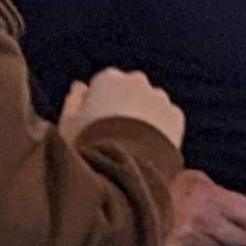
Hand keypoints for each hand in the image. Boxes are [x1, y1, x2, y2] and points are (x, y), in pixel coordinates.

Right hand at [60, 68, 184, 150]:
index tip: (95, 123)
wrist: (123, 167)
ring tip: (134, 143)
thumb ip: (73, 100)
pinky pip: (168, 119)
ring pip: (152, 103)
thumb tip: (79, 86)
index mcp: (108, 78)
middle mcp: (137, 81)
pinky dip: (162, 129)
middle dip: (126, 105)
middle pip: (131, 90)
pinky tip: (150, 147)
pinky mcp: (177, 116)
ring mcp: (160, 97)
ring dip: (146, 116)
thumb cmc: (89, 144)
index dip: (99, 104)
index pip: (105, 84)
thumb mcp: (68, 123)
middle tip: (116, 133)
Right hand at [162, 170, 245, 245]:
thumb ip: (215, 193)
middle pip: (244, 242)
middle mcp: (204, 221)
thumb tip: (232, 206)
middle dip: (244, 244)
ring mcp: (191, 244)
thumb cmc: (157, 188)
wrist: (124, 204)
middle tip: (239, 243)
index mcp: (209, 197)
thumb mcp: (191, 180)